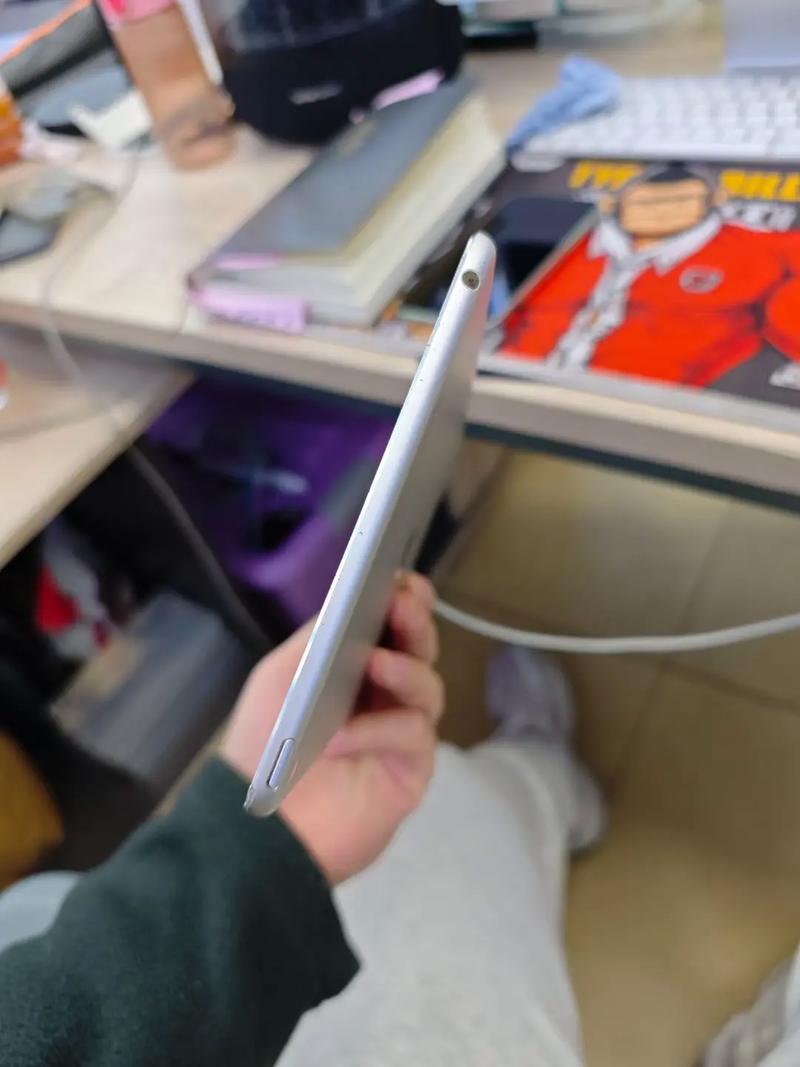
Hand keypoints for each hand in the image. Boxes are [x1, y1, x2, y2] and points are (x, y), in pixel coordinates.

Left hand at [220, 573, 443, 884]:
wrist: (256, 827)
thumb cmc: (264, 746)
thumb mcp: (282, 677)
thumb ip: (320, 637)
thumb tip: (355, 598)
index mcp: (355, 665)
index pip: (393, 624)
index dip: (406, 599)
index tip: (403, 581)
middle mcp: (386, 694)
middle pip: (420, 649)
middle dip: (415, 622)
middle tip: (403, 606)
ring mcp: (401, 732)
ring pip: (428, 688)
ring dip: (404, 671)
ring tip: (375, 664)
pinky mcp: (410, 772)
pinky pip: (412, 736)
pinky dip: (378, 730)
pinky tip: (342, 737)